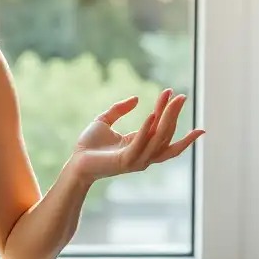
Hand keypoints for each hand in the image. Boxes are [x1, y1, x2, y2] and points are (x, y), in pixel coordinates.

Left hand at [70, 89, 203, 182]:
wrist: (75, 163)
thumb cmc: (88, 146)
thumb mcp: (104, 121)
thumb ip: (119, 109)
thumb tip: (137, 98)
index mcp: (141, 145)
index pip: (162, 128)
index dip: (170, 112)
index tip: (178, 95)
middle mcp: (144, 153)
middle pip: (166, 133)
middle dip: (175, 114)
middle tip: (182, 96)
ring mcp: (137, 159)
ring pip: (159, 138)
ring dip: (168, 119)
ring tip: (173, 100)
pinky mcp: (126, 161)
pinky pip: (140, 144)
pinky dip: (147, 129)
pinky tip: (152, 114)